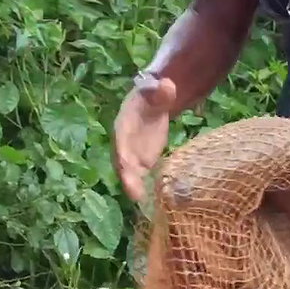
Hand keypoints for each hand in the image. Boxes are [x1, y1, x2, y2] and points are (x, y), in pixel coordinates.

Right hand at [113, 74, 177, 202]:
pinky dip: (148, 189)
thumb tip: (168, 84)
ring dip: (137, 189)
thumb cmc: (153, 95)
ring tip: (143, 204)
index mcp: (124, 125)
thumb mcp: (157, 91)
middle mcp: (125, 143)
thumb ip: (161, 91)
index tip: (128, 168)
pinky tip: (155, 202)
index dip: (123, 155)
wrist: (155, 102)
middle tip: (136, 196)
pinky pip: (144, 177)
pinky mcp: (144, 162)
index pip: (121, 141)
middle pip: (124, 163)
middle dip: (128, 179)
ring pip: (133, 174)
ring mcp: (133, 154)